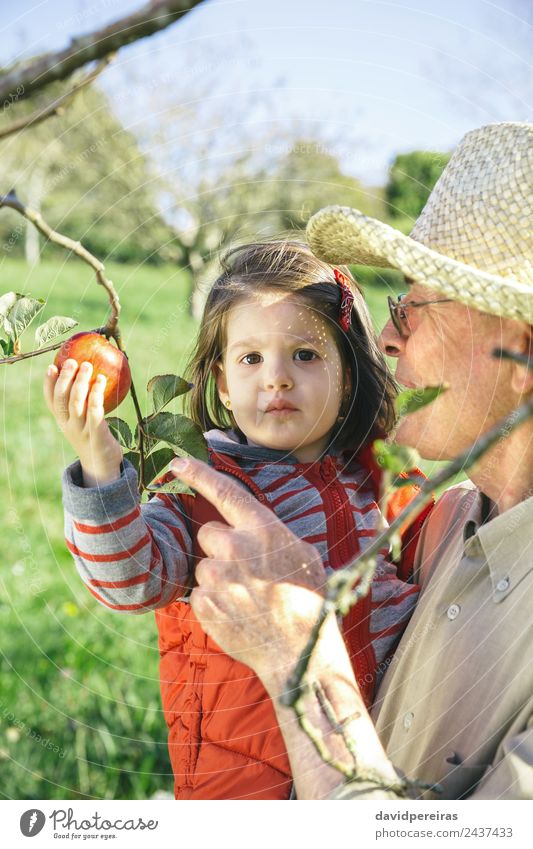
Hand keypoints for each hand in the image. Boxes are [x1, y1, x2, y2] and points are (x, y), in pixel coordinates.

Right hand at [44, 359, 122, 486]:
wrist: (102, 468)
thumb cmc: (94, 439)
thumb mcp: (84, 423)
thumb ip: (84, 405)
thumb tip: (92, 378)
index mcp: (63, 423)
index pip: (51, 402)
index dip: (49, 384)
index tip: (51, 366)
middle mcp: (69, 426)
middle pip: (62, 400)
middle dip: (65, 379)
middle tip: (72, 361)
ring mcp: (81, 432)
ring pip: (77, 404)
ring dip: (81, 383)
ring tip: (88, 366)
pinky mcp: (96, 436)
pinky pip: (95, 413)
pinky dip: (96, 396)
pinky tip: (101, 381)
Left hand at [170, 457, 326, 686]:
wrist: (300, 652)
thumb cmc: (308, 600)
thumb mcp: (303, 554)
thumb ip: (272, 534)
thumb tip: (253, 527)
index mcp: (263, 530)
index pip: (225, 491)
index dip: (199, 474)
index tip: (177, 462)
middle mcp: (236, 548)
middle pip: (209, 533)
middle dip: (222, 547)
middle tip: (246, 571)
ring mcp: (217, 578)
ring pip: (204, 565)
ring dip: (219, 577)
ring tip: (247, 597)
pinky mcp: (204, 604)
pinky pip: (200, 593)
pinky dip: (214, 602)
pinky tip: (238, 613)